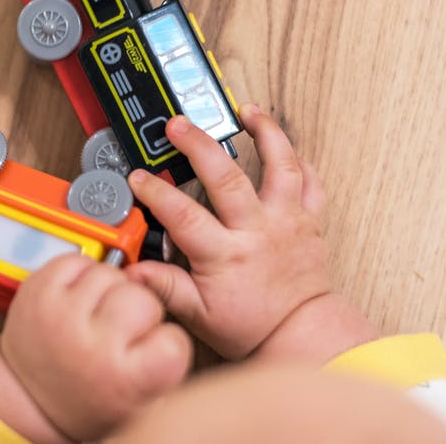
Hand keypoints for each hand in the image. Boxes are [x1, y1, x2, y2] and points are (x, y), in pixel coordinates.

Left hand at [0, 255, 191, 441]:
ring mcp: (62, 316)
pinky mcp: (38, 292)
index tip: (149, 349)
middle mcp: (93, 347)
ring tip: (96, 314)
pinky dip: (82, 273)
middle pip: (142, 297)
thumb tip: (175, 318)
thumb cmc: (90, 395)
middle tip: (121, 330)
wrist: (29, 396)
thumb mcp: (140, 398)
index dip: (165, 341)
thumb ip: (165, 362)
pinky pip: (77, 260)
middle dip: (138, 309)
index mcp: (126, 381)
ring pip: (111, 273)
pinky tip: (78, 298)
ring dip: (109, 288)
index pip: (173, 340)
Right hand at [125, 106, 376, 362]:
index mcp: (226, 254)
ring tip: (247, 111)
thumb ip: (165, 287)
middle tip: (178, 124)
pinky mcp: (309, 220)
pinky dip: (300, 162)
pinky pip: (312, 183)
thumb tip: (133, 270)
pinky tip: (285, 146)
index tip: (139, 177)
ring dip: (266, 133)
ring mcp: (286, 221)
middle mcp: (258, 231)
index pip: (183, 215)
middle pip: (227, 177)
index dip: (156, 192)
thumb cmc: (253, 326)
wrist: (301, 334)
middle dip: (199, 145)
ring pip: (281, 166)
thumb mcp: (198, 314)